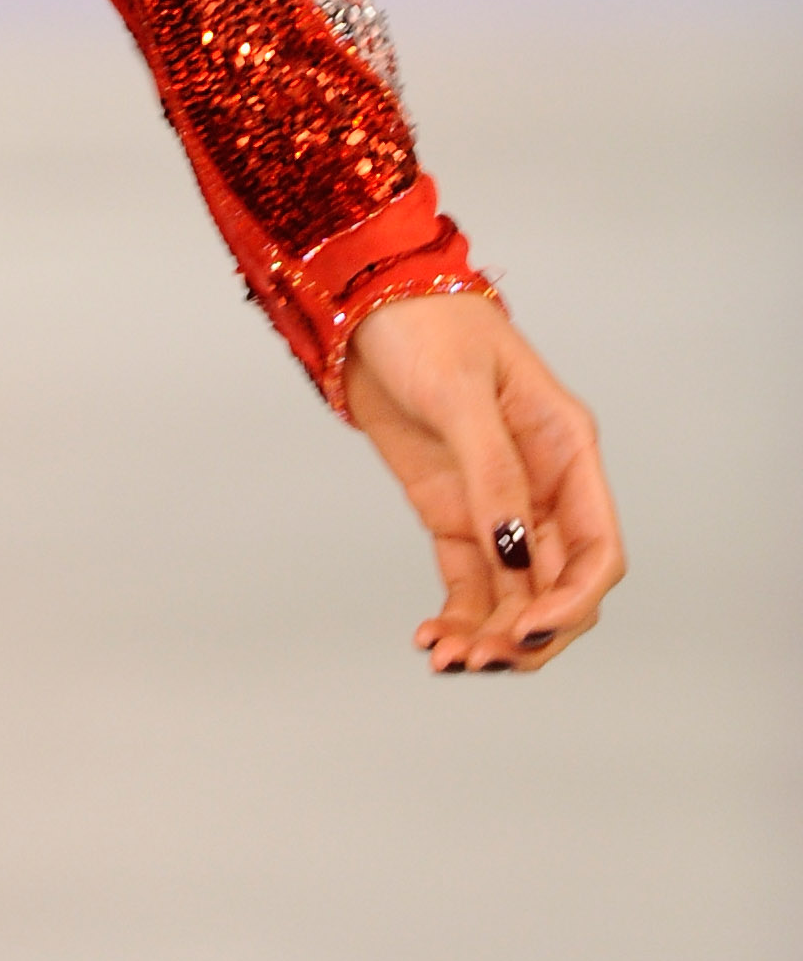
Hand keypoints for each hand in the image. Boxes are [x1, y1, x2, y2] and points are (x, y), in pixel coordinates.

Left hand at [345, 293, 622, 675]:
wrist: (362, 300)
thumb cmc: (425, 323)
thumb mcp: (460, 391)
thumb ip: (492, 472)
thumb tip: (516, 553)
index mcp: (566, 450)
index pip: (597, 550)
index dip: (574, 601)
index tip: (530, 629)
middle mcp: (541, 486)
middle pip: (557, 587)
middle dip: (529, 633)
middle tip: (482, 660)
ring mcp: (496, 502)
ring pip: (512, 595)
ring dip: (490, 635)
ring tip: (447, 660)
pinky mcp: (450, 510)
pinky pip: (469, 581)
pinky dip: (458, 616)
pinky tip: (431, 640)